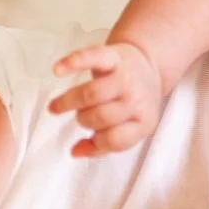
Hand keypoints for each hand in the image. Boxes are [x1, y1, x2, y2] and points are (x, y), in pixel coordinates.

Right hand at [49, 42, 162, 156]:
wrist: (150, 65)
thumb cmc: (132, 102)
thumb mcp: (130, 127)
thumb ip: (103, 144)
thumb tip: (75, 152)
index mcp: (143, 121)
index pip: (115, 140)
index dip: (98, 142)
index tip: (90, 137)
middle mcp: (137, 99)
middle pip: (100, 116)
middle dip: (83, 119)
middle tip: (80, 114)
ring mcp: (126, 77)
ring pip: (92, 93)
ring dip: (69, 101)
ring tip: (57, 106)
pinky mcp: (114, 57)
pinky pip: (93, 58)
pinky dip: (74, 62)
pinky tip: (58, 70)